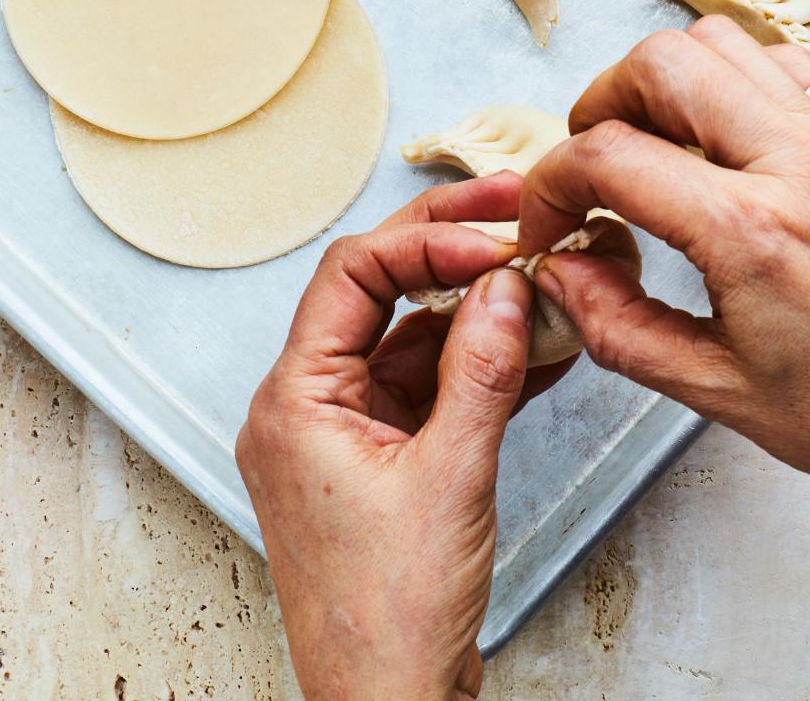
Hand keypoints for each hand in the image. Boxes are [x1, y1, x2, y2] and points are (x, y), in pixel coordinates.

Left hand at [237, 176, 572, 700]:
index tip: (491, 237)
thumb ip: (480, 372)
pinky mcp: (381, 458)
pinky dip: (478, 365)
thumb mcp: (450, 480)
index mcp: (294, 400)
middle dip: (445, 250)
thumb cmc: (386, 620)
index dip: (424, 240)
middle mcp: (308, 405)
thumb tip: (504, 286)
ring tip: (538, 278)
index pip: (350, 275)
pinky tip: (535, 345)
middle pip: (376, 291)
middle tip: (507, 212)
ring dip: (474, 310)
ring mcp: (345, 430)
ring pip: (409, 337)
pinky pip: (429, 386)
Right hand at [518, 15, 809, 471]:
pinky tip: (728, 137)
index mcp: (754, 233)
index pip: (608, 158)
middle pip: (662, 65)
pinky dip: (735, 81)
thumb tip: (560, 271)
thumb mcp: (728, 392)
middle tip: (590, 159)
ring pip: (723, 43)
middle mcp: (799, 161)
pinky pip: (784, 59)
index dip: (550, 184)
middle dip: (601, 104)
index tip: (549, 220)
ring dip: (668, 83)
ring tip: (656, 141)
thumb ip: (622, 329)